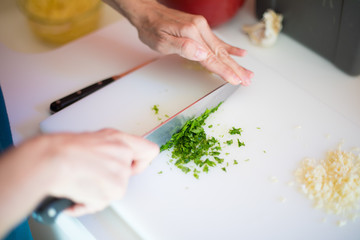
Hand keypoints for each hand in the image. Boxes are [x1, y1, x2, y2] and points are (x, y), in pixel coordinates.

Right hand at [0, 129, 158, 235]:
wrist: (51, 160)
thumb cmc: (65, 148)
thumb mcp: (95, 138)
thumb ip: (113, 148)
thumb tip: (116, 157)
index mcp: (121, 140)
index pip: (150, 151)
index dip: (141, 161)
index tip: (133, 165)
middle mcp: (124, 156)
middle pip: (127, 175)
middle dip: (111, 177)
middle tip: (93, 172)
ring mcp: (121, 174)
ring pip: (114, 189)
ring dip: (98, 190)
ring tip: (82, 180)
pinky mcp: (114, 191)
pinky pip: (102, 202)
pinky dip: (88, 202)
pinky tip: (77, 191)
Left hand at [105, 0, 253, 85]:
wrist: (147, 13)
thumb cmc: (151, 29)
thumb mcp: (162, 41)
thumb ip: (184, 48)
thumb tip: (203, 54)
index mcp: (192, 33)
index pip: (211, 57)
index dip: (224, 70)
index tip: (236, 80)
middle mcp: (200, 29)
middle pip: (221, 53)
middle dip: (235, 68)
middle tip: (248, 80)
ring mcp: (202, 28)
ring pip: (222, 48)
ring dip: (235, 62)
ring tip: (248, 72)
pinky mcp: (200, 29)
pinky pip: (218, 41)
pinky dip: (230, 48)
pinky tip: (240, 53)